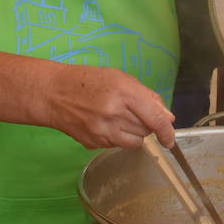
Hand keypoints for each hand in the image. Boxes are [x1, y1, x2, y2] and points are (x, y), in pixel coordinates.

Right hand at [37, 65, 176, 149]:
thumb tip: (167, 117)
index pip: (155, 118)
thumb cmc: (87, 80)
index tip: (170, 139)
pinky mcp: (93, 143)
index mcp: (124, 93)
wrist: (52, 93)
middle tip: (133, 112)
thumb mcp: (120, 78)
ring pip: (134, 142)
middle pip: (146, 130)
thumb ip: (147, 96)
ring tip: (120, 119)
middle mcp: (114, 114)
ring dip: (134, 134)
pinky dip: (118, 138)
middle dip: (146, 124)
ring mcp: (102, 131)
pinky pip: (117, 146)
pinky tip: (105, 124)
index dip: (167, 131)